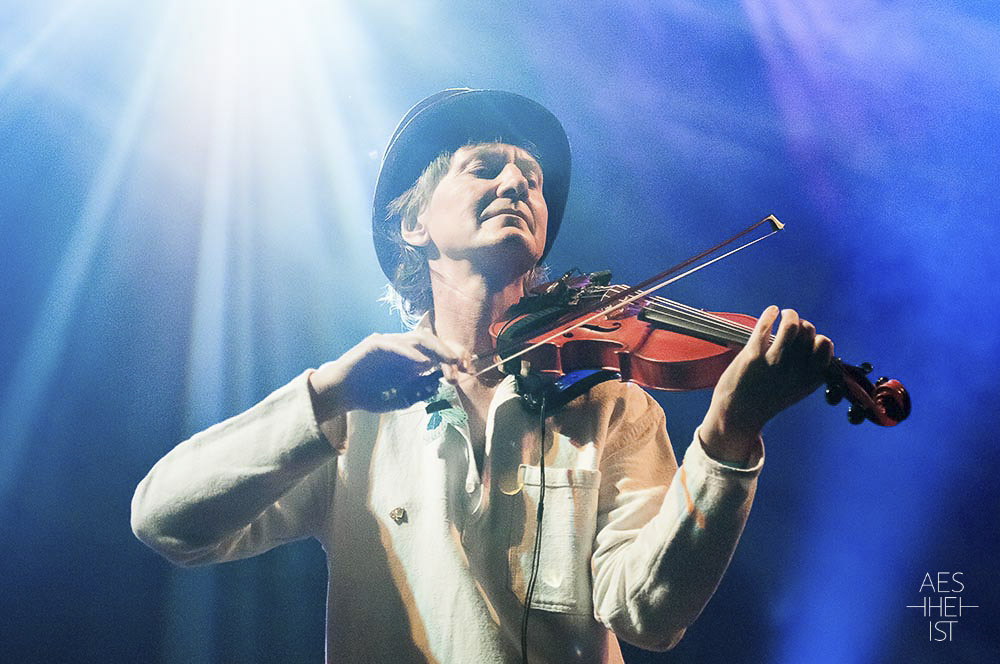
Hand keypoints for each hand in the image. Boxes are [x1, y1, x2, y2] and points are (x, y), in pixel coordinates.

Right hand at [308, 330, 468, 418]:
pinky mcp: (373, 344)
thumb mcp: (399, 398)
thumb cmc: (369, 396)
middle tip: (458, 367)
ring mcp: (387, 343)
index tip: (464, 371)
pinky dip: (410, 353)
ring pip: (416, 339)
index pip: (434, 351)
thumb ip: (417, 392)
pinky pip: (395, 345)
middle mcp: (400, 347)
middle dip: (447, 353)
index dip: (450, 358)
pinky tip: (422, 363)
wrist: (341, 395)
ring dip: (434, 350)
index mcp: (408, 358)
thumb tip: (437, 384)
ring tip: (446, 363)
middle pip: (429, 341)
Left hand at [701, 306, 833, 461]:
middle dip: (802, 324)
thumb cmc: (767, 399)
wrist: (739, 415)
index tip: (808, 339)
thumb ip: (809, 370)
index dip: (818, 338)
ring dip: (789, 314)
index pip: (826, 347)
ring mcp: (774, 362)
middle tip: (792, 327)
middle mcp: (795, 369)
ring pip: (791, 325)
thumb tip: (814, 341)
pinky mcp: (753, 356)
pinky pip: (765, 326)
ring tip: (784, 314)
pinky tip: (771, 312)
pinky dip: (770, 314)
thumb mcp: (797, 389)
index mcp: (810, 378)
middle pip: (808, 332)